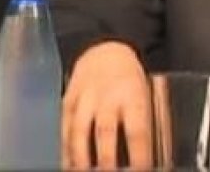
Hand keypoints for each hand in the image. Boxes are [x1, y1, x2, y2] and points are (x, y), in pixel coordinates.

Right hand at [62, 41, 151, 168]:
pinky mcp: (68, 101)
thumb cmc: (130, 79)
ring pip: (79, 131)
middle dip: (107, 159)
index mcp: (133, 95)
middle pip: (105, 131)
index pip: (137, 129)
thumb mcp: (145, 94)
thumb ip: (143, 122)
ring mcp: (85, 98)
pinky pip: (64, 128)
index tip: (141, 169)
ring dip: (81, 158)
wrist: (106, 50)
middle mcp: (108, 96)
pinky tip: (68, 164)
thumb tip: (145, 155)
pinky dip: (65, 149)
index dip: (139, 154)